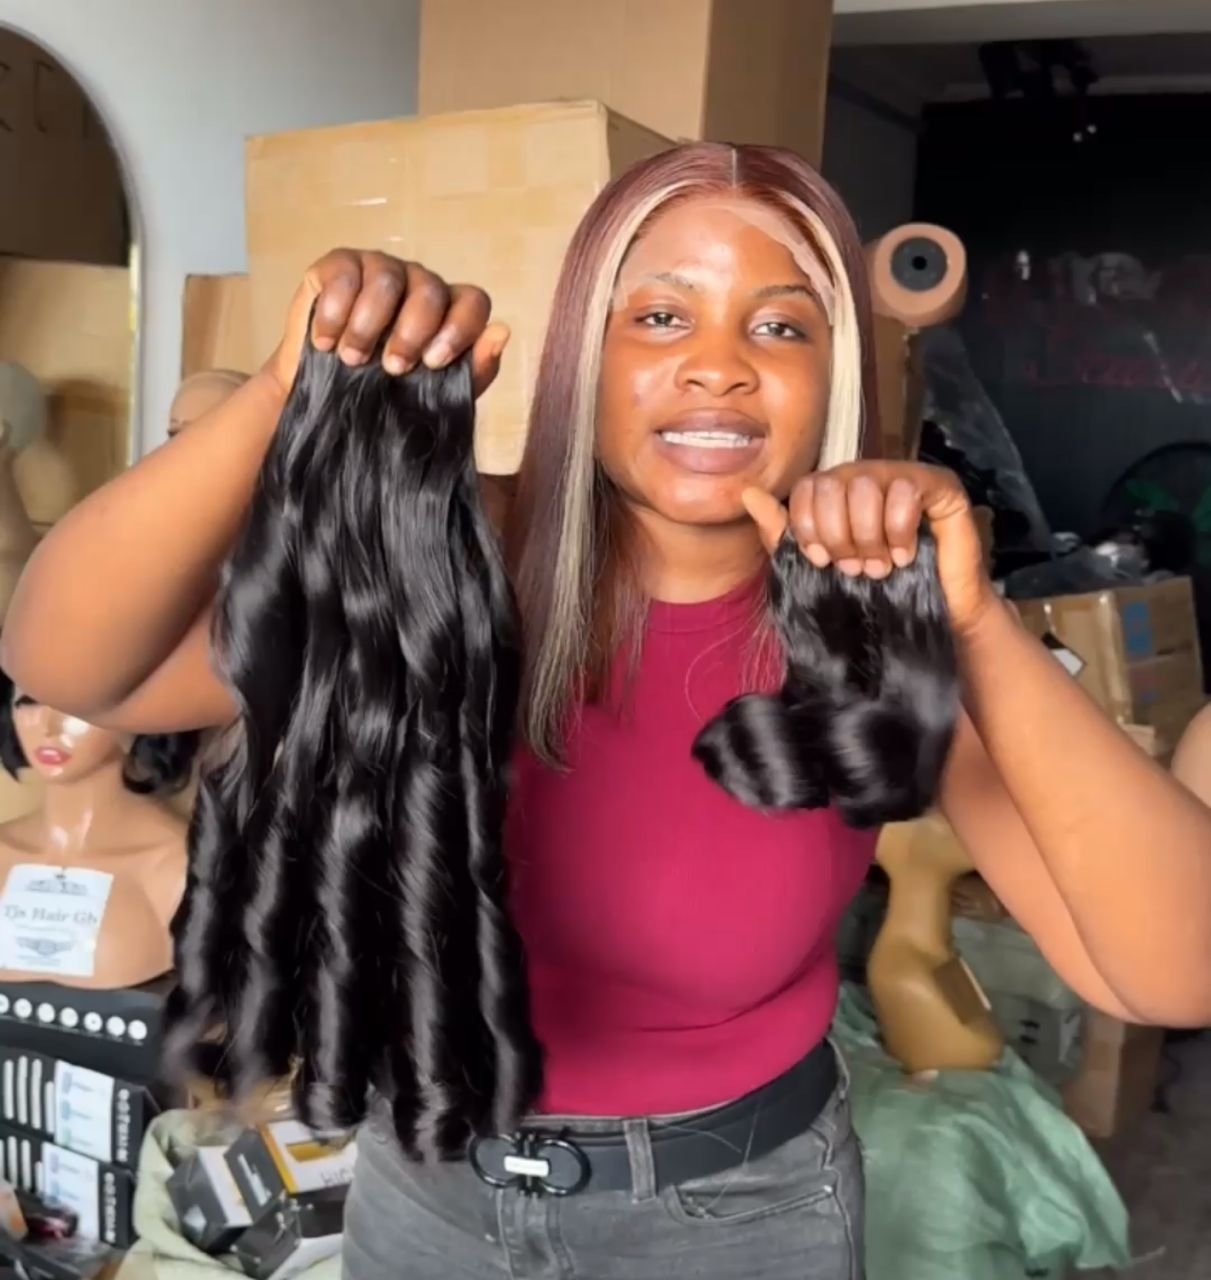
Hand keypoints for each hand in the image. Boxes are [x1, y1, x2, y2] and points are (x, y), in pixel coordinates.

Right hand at [265, 249, 508, 397]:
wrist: (326, 402)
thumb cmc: (388, 396)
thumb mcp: (436, 394)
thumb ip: (474, 369)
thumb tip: (502, 332)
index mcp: (449, 310)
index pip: (473, 301)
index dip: (458, 329)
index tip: (433, 363)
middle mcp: (419, 283)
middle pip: (429, 289)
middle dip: (410, 333)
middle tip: (392, 369)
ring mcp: (380, 268)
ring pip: (387, 279)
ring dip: (368, 327)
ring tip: (353, 360)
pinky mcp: (339, 265)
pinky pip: (344, 275)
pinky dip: (334, 313)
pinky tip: (325, 342)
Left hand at [742, 461, 997, 636]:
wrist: (933, 617)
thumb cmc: (875, 591)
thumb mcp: (817, 564)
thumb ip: (781, 531)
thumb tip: (747, 493)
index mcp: (837, 489)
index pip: (807, 486)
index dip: (809, 526)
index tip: (821, 561)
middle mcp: (868, 474)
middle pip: (834, 484)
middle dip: (839, 535)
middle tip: (855, 567)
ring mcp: (905, 475)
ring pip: (866, 486)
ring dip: (869, 537)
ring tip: (881, 566)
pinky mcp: (940, 484)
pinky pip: (905, 491)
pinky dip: (899, 531)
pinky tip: (906, 555)